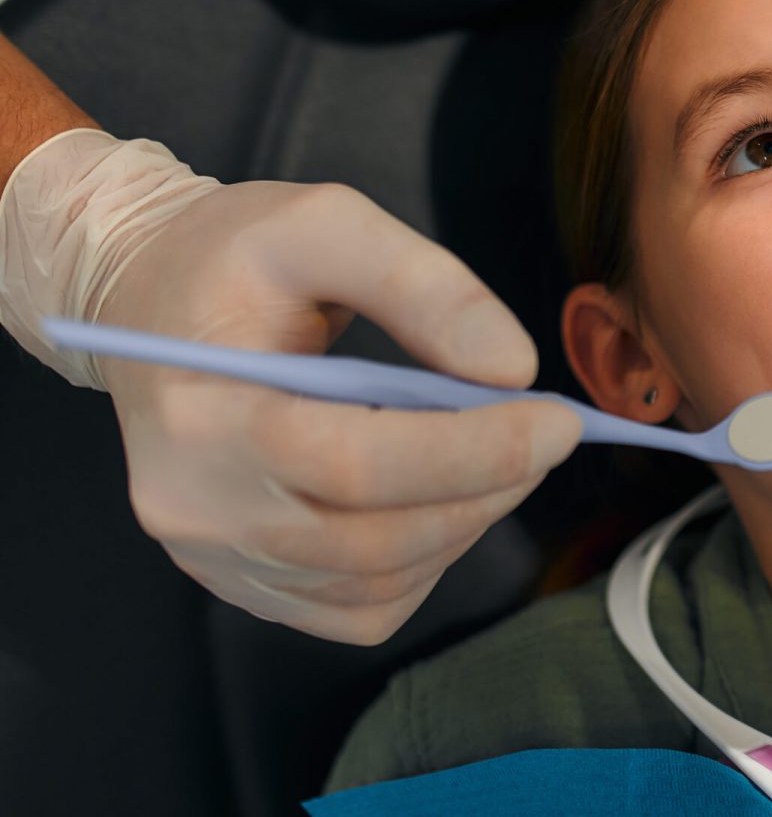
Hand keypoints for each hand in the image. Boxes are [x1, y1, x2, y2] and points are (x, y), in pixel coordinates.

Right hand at [96, 180, 580, 643]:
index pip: (354, 465)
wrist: (151, 304)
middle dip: (488, 489)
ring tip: (499, 454)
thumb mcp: (325, 223)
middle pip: (374, 541)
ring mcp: (214, 559)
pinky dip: (426, 562)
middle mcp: (195, 508)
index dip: (474, 451)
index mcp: (201, 417)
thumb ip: (425, 285)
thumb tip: (512, 369)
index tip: (558, 421)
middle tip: (550, 434)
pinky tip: (437, 495)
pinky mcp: (243, 585)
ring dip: (467, 523)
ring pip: (379, 584)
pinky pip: (361, 609)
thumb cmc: (235, 259)